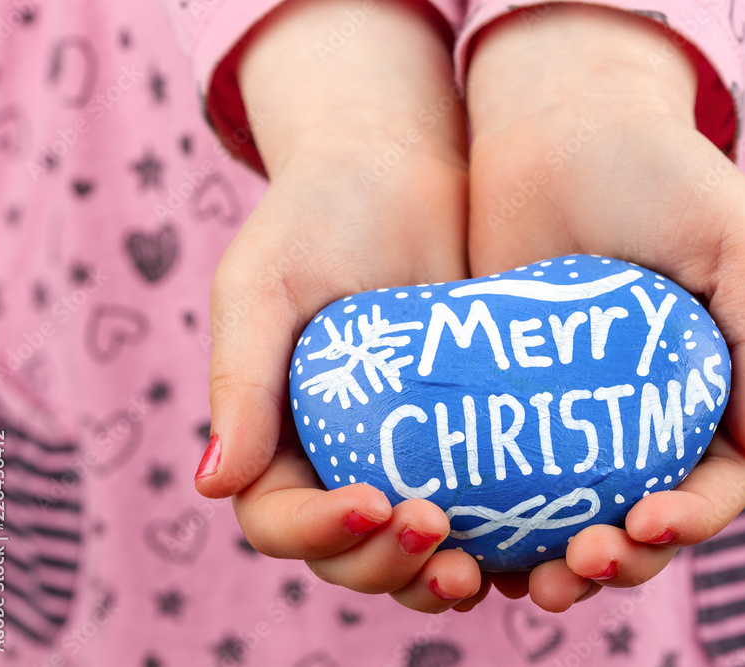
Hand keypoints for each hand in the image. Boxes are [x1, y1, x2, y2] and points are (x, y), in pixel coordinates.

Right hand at [196, 0, 484, 611]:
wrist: (400, 168)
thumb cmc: (319, 216)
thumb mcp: (262, 286)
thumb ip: (240, 380)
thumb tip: (213, 486)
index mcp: (276, 435)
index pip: (280, 518)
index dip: (320, 532)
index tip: (374, 501)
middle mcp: (338, 456)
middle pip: (350, 554)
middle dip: (387, 566)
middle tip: (438, 539)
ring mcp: (406, 453)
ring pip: (414, 550)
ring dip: (439, 576)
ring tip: (479, 569)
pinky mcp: (466, 435)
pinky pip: (481, 510)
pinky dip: (497, 542)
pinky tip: (531, 543)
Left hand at [466, 5, 744, 610]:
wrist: (558, 125)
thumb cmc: (661, 174)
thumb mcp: (742, 240)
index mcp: (714, 391)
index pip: (716, 485)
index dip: (693, 522)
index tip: (647, 523)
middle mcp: (648, 414)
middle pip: (641, 520)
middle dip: (619, 560)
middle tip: (579, 563)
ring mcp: (578, 411)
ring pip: (573, 514)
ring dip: (556, 562)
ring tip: (530, 580)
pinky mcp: (512, 395)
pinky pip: (507, 474)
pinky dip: (498, 520)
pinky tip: (473, 542)